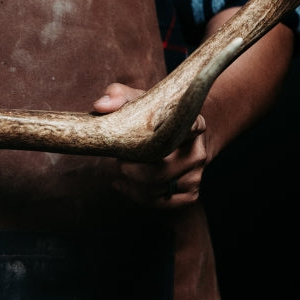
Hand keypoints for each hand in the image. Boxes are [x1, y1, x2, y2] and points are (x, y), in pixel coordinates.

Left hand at [93, 83, 207, 207]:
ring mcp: (196, 174)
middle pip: (162, 168)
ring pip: (158, 188)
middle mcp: (198, 151)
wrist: (173, 140)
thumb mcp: (137, 101)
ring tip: (121, 168)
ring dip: (132, 182)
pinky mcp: (190, 193)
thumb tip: (101, 106)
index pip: (190, 128)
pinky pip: (161, 203)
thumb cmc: (151, 117)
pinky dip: (138, 197)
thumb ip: (119, 96)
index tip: (149, 134)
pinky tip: (124, 185)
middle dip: (133, 168)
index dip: (170, 134)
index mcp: (193, 124)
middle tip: (119, 160)